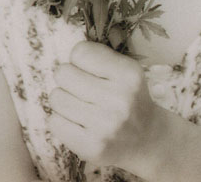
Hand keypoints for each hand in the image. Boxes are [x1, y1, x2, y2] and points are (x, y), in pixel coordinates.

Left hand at [49, 41, 168, 173]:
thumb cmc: (129, 97)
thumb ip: (99, 56)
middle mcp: (118, 99)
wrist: (146, 139)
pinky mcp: (91, 147)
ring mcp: (105, 126)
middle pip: (63, 73)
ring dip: (63, 99)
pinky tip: (76, 122)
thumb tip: (68, 53)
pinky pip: (54, 122)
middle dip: (68, 78)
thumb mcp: (126, 69)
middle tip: (79, 87)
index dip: (79, 59)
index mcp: (128, 74)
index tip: (87, 68)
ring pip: (56, 97)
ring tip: (78, 104)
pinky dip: (61, 120)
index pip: (80, 52)